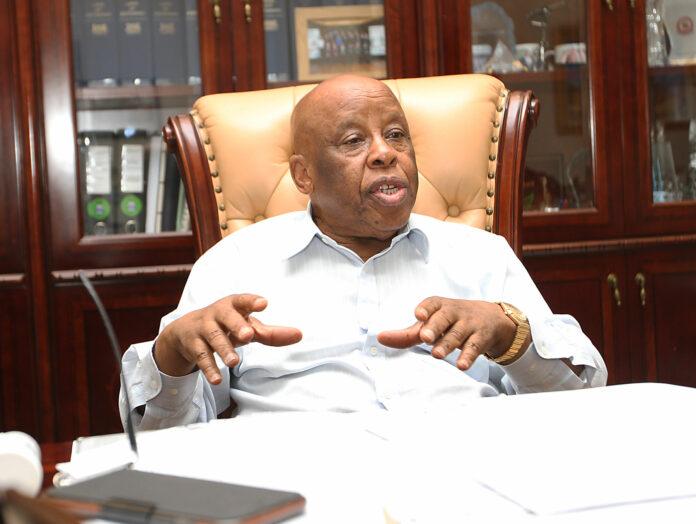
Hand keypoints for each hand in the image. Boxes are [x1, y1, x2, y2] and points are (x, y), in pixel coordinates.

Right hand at [154, 294, 301, 383]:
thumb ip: (270, 333)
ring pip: (214, 338)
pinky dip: (209, 368)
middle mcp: (217, 314)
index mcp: (233, 305)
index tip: (263, 303)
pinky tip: (217, 380)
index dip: (252, 301)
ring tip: (234, 362)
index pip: (242, 300)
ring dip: (224, 349)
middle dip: (237, 325)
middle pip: (226, 317)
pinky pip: (201, 357)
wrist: (186, 331)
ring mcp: (203, 328)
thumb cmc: (226, 326)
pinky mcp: (193, 345)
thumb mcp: (247, 327)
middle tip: (249, 335)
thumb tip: (299, 335)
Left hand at [377, 297, 517, 369]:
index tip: (418, 315)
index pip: (432, 303)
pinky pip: (474, 347)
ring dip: (447, 344)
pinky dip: (468, 356)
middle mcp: (455, 312)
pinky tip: (461, 365)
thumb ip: (407, 334)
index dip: (425, 308)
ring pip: (458, 334)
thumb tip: (380, 338)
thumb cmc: (451, 321)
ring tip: (437, 355)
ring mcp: (469, 324)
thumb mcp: (431, 324)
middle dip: (434, 326)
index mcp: (440, 306)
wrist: (491, 319)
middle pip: (444, 318)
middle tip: (425, 337)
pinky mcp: (482, 338)